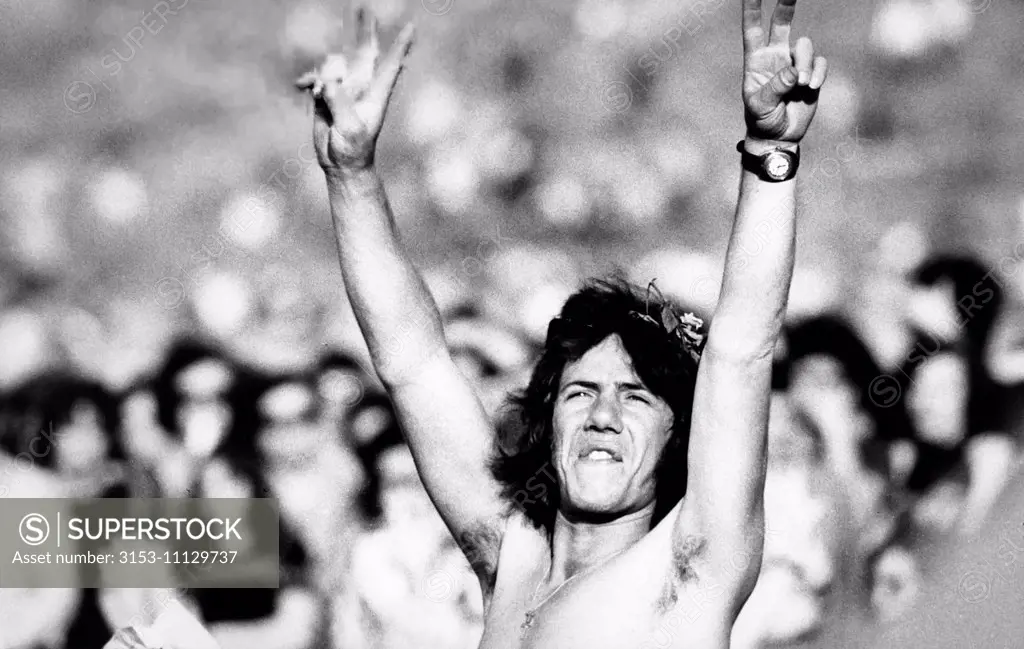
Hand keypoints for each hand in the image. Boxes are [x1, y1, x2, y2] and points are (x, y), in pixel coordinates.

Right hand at [296, 9, 414, 175]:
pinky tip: (299, 85)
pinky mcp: (328, 95)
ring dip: (324, 70)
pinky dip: (308, 80)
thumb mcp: (349, 128)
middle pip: (364, 52)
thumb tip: (329, 81)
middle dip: (364, 30)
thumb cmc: (353, 150)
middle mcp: (361, 87)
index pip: (390, 65)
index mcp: (375, 94)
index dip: (401, 46)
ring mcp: (344, 90)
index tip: (411, 27)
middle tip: (363, 7)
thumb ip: (340, 103)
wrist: (341, 164)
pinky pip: (317, 78)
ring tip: (321, 95)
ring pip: (335, 63)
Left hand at [742, 0, 826, 142]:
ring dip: (804, 64)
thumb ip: (775, 87)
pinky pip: (819, 62)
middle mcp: (775, 56)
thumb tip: (793, 72)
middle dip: (786, 4)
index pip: (752, 29)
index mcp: (755, 60)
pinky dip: (817, 73)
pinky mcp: (811, 73)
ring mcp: (794, 63)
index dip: (752, 9)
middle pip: (781, 22)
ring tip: (800, 85)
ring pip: (804, 46)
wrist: (779, 135)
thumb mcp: (760, 106)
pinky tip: (810, 87)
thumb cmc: (762, 120)